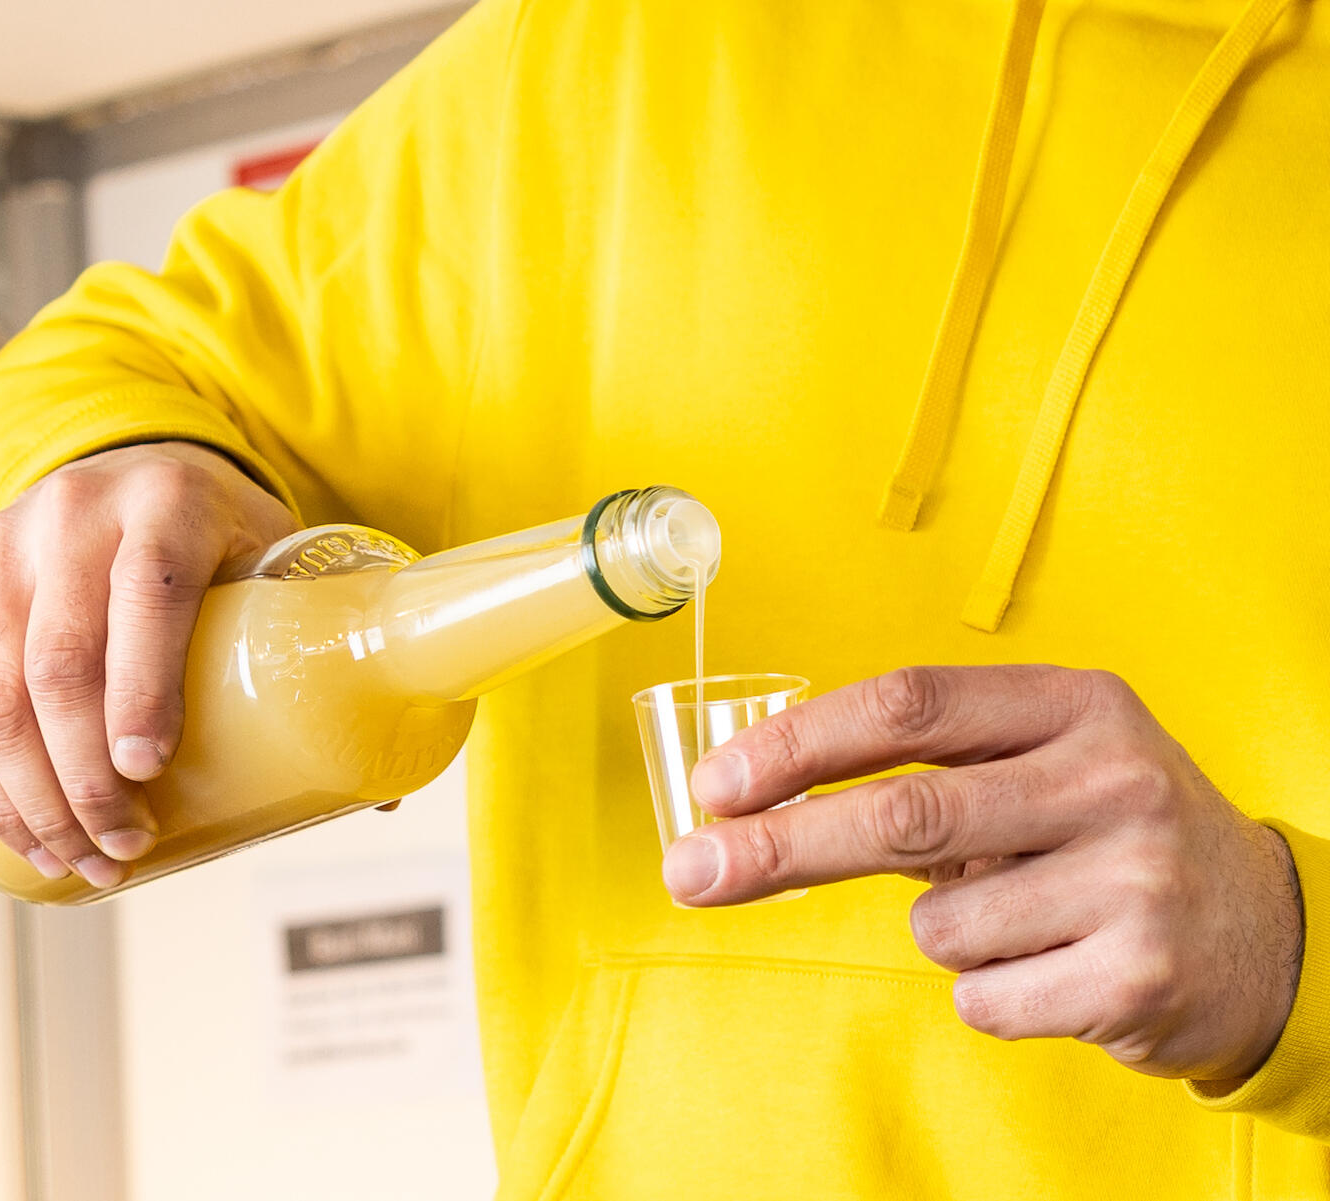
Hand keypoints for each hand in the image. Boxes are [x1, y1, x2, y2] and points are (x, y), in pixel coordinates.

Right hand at [0, 442, 299, 887]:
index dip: (141, 688)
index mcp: (166, 504)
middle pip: (60, 661)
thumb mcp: (272, 555)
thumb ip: (318, 651)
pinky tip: (25, 831)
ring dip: (33, 796)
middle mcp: (74, 515)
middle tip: (125, 848)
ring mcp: (5, 549)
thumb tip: (373, 797)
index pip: (146, 596)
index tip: (148, 771)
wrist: (130, 465)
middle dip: (85, 776)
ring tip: (80, 860)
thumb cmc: (216, 534)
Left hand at [665, 665, 1303, 1082]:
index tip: (715, 784)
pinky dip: (986, 990)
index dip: (797, 743)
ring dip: (942, 931)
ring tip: (1021, 914)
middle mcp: (1112, 779)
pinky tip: (1052, 965)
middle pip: (902, 813)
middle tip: (689, 871)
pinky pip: (980, 997)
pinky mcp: (1139, 977)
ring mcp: (1135, 880)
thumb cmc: (1102, 834)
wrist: (1263, 934)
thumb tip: (744, 808)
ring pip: (938, 924)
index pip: (908, 705)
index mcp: (1075, 703)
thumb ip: (919, 772)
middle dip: (777, 848)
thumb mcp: (1039, 765)